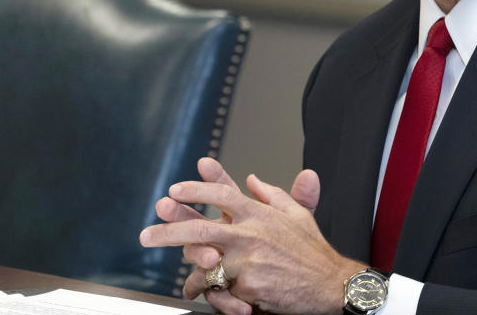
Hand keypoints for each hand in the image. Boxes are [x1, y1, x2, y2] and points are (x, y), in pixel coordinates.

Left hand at [140, 158, 363, 314]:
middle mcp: (250, 232)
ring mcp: (247, 259)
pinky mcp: (247, 285)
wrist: (330, 283)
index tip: (175, 190)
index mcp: (259, 213)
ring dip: (191, 275)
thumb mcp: (296, 214)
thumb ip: (273, 193)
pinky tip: (214, 298)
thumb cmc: (313, 250)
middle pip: (200, 227)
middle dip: (168, 229)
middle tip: (146, 235)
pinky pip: (220, 290)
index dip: (195, 190)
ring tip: (186, 284)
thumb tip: (252, 178)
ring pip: (204, 265)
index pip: (222, 194)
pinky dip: (215, 296)